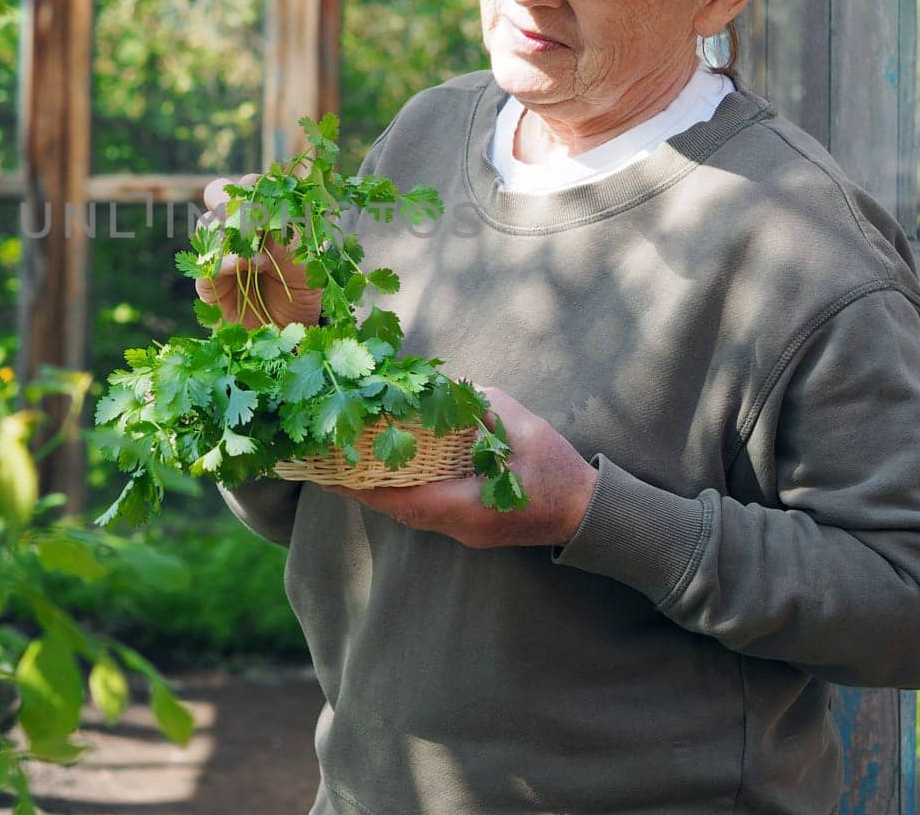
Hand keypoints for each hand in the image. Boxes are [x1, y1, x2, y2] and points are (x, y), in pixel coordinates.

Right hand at [195, 173, 322, 329]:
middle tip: (250, 219)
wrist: (295, 325)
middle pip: (215, 193)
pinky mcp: (209, 282)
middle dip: (229, 202)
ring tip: (258, 256)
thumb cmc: (305, 282)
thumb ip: (290, 229)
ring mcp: (219, 252)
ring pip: (205, 225)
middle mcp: (235, 227)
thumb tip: (269, 212)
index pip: (249, 184)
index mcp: (260, 210)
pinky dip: (220, 261)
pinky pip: (203, 264)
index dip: (254, 187)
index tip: (270, 203)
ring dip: (228, 233)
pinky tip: (240, 265)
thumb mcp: (307, 252)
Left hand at [322, 387, 598, 548]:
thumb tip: (446, 386)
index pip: (403, 500)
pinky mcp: (470, 527)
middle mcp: (458, 527)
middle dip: (364, 486)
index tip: (332, 471)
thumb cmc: (557, 471)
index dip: (364, 486)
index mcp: (467, 506)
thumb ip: (480, 405)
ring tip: (353, 461)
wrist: (589, 514)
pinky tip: (394, 467)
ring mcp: (464, 532)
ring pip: (411, 513)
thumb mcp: (521, 426)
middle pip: (399, 510)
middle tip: (330, 461)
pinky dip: (405, 490)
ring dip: (382, 489)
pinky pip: (427, 510)